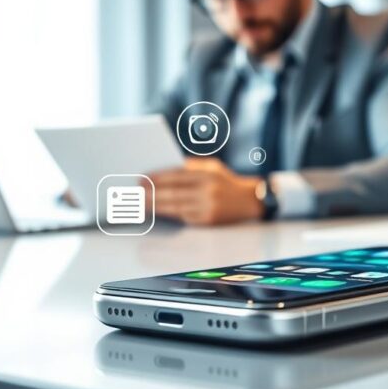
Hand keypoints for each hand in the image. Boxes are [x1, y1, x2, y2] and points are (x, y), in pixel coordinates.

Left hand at [147, 158, 262, 225]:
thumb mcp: (212, 167)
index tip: (143, 179)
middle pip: (173, 193)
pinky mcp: (208, 221)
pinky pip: (184, 217)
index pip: (176, 176)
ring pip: (175, 207)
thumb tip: (163, 172)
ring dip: (156, 206)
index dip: (157, 178)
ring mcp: (208, 207)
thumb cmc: (227, 181)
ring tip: (142, 204)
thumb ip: (191, 167)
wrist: (250, 200)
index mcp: (208, 174)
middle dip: (152, 193)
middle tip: (136, 193)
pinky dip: (169, 214)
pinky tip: (158, 212)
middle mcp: (208, 191)